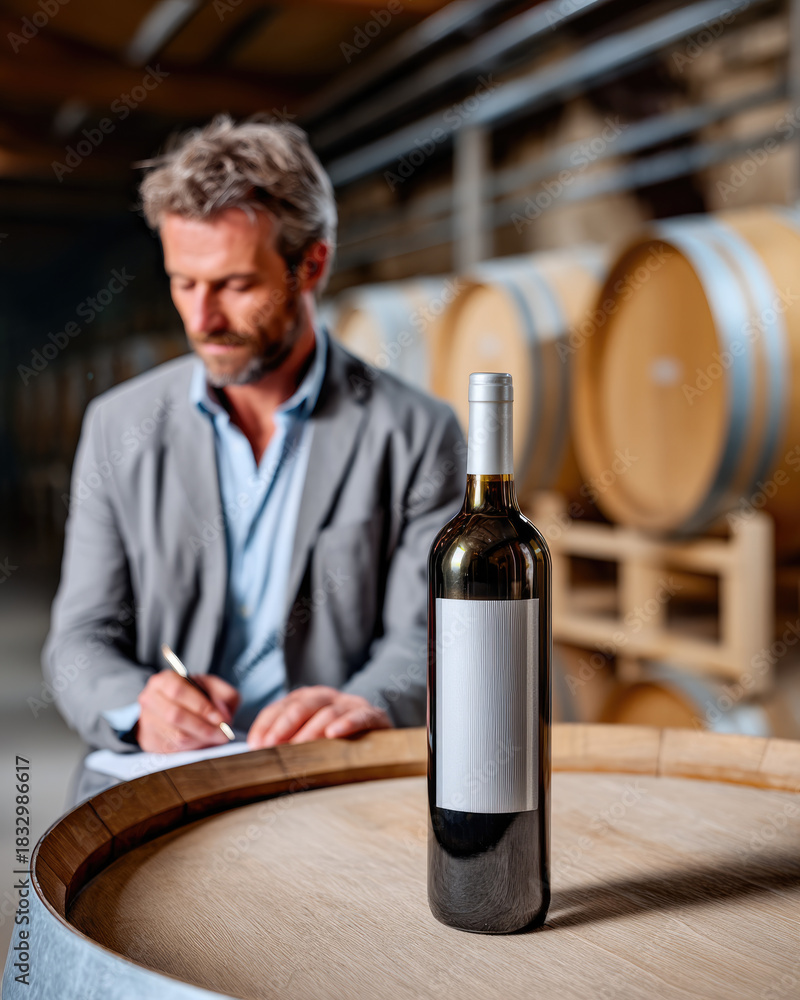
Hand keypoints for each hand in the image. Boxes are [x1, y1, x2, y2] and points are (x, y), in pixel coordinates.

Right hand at [136, 672, 240, 752]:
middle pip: (175, 716)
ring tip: (217, 737)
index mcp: (164, 680)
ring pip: (175, 736)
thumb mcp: (213, 687)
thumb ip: (224, 695)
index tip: (221, 718)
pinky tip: (204, 742)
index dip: (201, 706)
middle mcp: (150, 699)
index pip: (179, 691)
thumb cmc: (195, 696)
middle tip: (223, 733)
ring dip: (201, 739)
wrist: (172, 707)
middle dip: (204, 727)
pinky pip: (174, 749)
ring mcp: (147, 721)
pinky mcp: (149, 740)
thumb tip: (223, 715)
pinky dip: (193, 748)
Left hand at [246, 685, 391, 748]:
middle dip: (285, 725)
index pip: (283, 705)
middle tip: (273, 747)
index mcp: (309, 699)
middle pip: (303, 704)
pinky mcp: (374, 716)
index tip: (256, 744)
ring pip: (328, 711)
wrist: (381, 739)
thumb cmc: (338, 743)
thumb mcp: (310, 739)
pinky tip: (333, 734)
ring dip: (311, 730)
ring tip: (300, 747)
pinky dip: (347, 723)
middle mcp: (328, 697)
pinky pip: (361, 716)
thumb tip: (259, 751)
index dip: (268, 724)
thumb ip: (286, 741)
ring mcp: (352, 704)